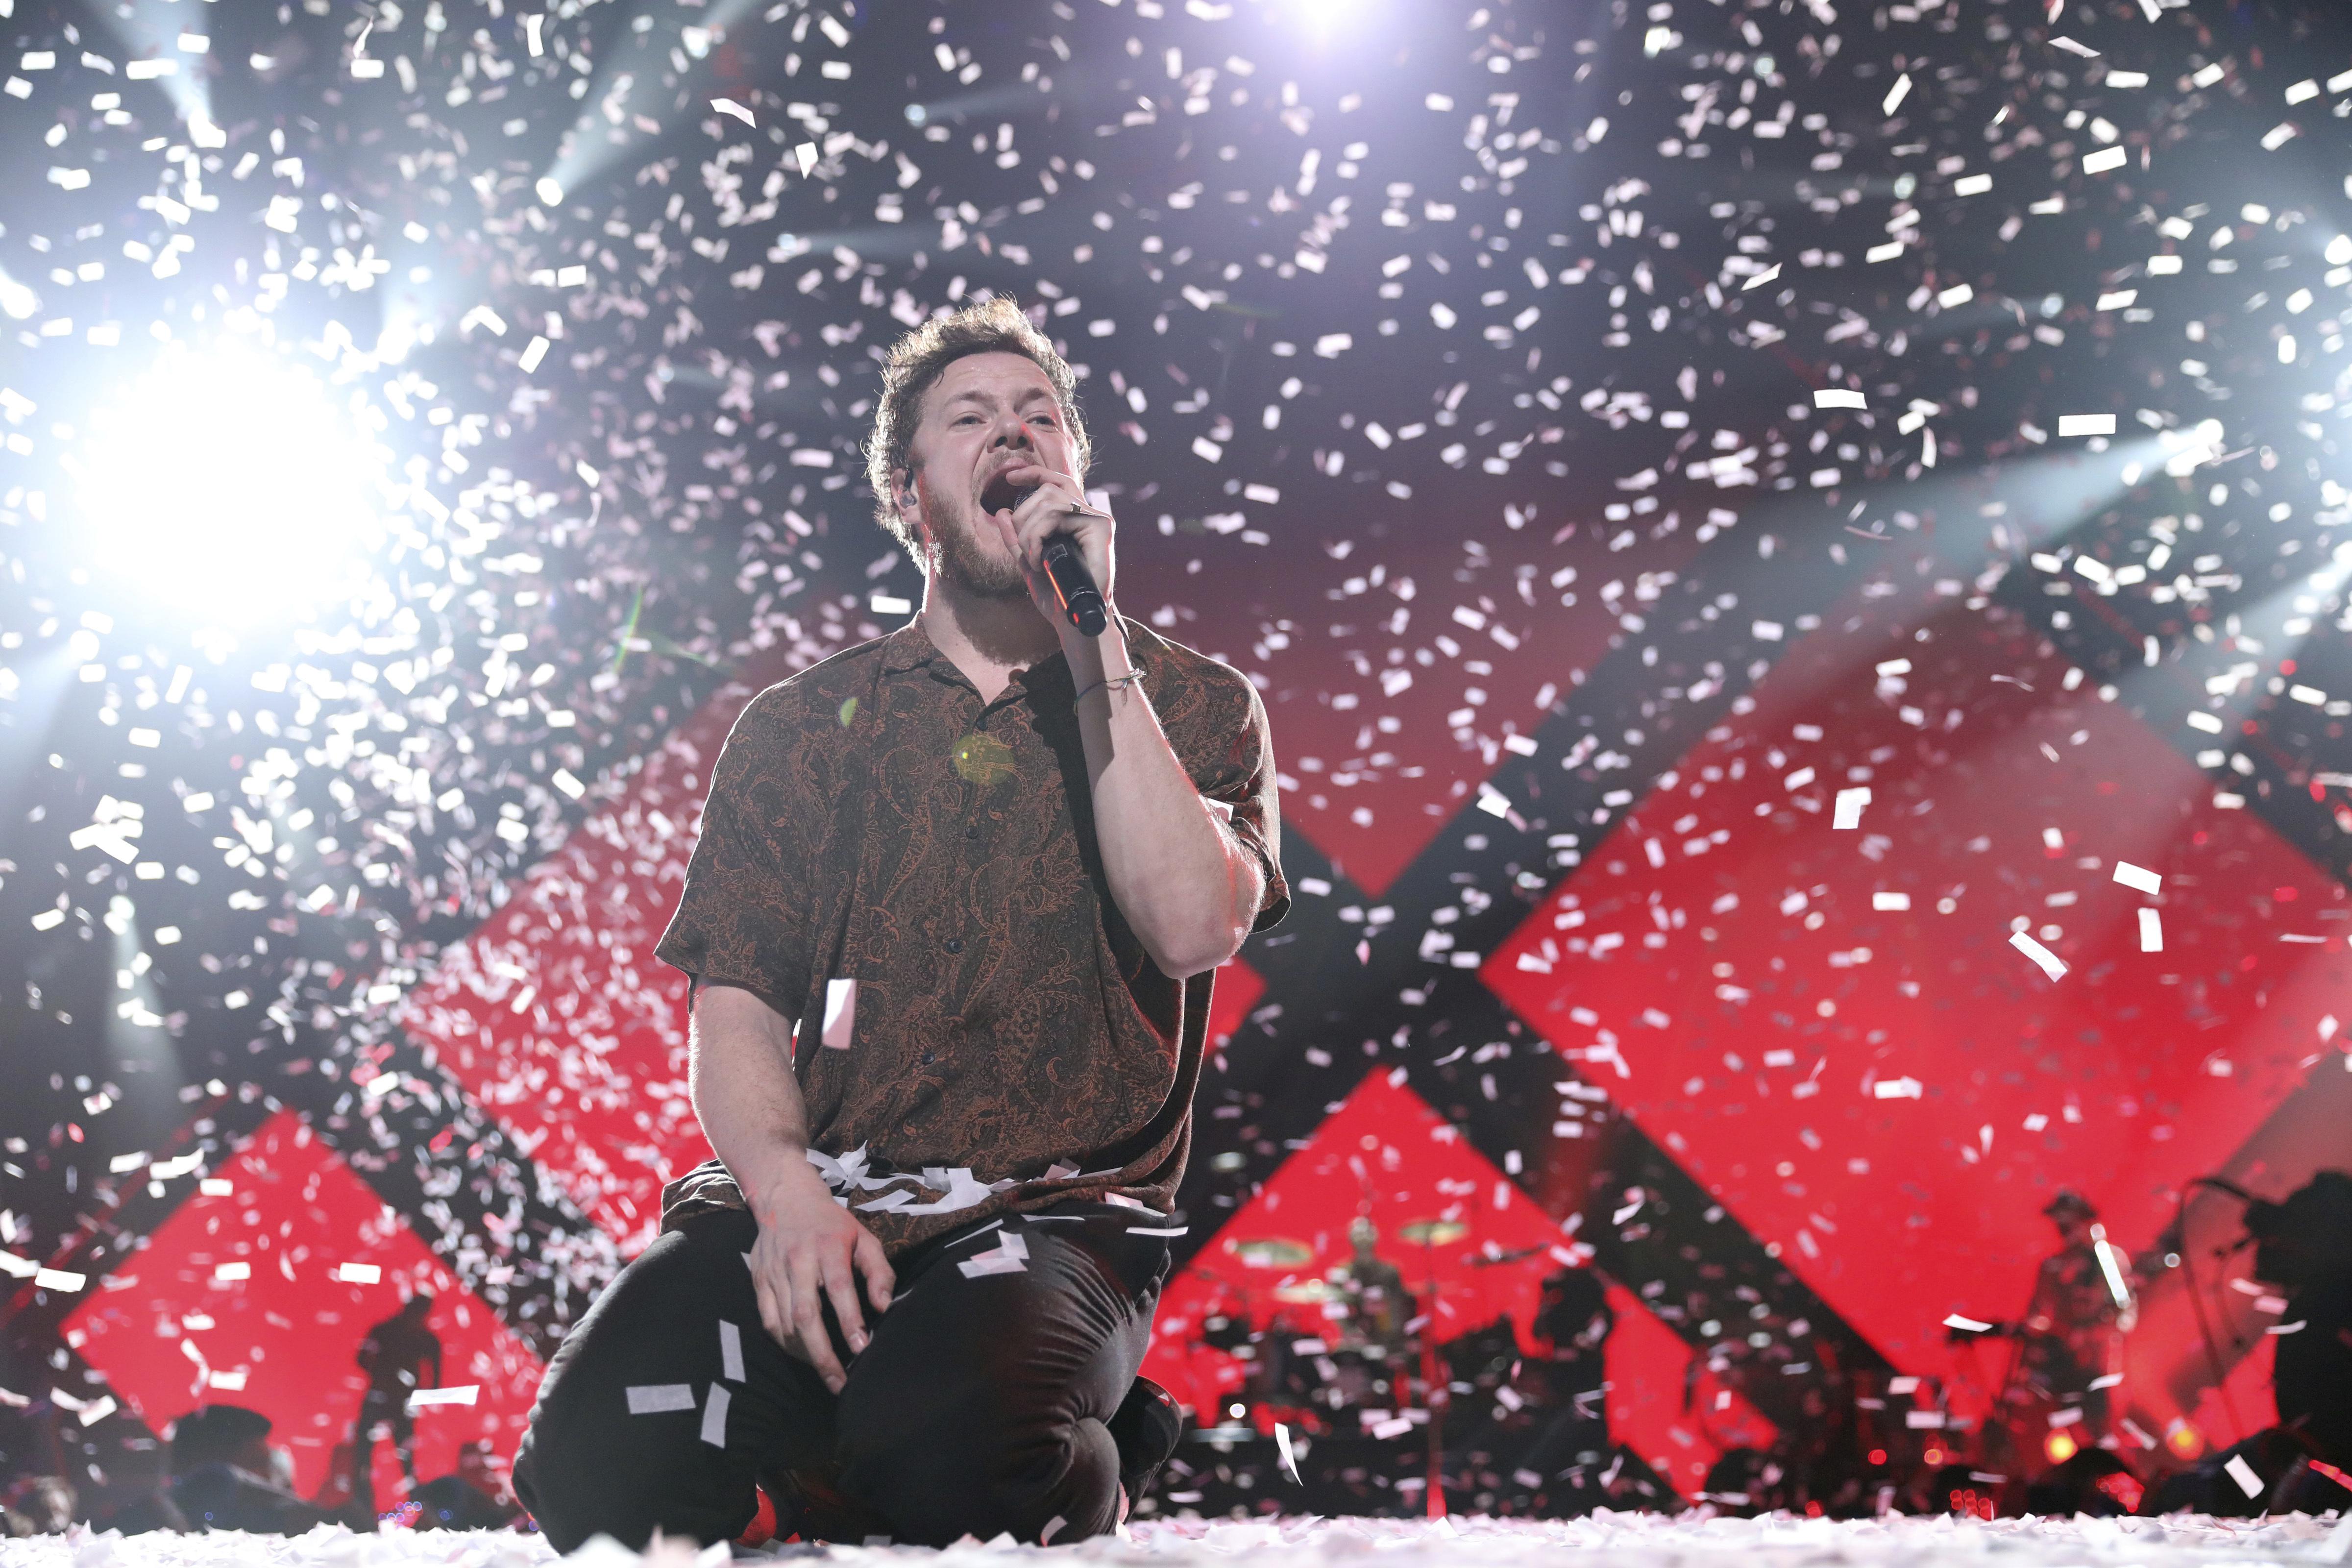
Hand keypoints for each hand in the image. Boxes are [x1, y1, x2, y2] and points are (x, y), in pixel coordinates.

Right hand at [745, 1161, 894, 1392]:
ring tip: (827, 1374)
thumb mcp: (864, 1237)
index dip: (849, 1320)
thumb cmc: (833, 1224)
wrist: (785, 1198)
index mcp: (828, 1246)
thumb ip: (878, 1272)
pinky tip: (802, 1354)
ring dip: (805, 1354)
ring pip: (784, 1323)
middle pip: (805, 1314)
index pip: (838, 1288)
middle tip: (840, 1382)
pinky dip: (784, 1342)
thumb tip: (884, 1308)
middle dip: (822, 1354)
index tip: (861, 1348)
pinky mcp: (758, 1280)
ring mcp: (774, 1271)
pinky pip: (768, 1321)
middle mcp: (798, 1260)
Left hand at [985, 460, 1115, 635]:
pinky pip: (1057, 515)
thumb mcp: (1028, 564)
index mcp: (1075, 520)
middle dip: (1023, 516)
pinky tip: (1037, 560)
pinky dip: (1037, 536)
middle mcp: (1089, 515)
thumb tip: (1002, 512)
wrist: (1074, 620)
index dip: (1034, 473)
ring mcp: (1097, 519)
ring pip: (1049, 501)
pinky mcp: (1101, 527)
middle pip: (1047, 490)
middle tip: (1024, 551)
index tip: (1010, 477)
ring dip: (1029, 531)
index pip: (1056, 482)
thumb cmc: (1057, 595)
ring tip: (1031, 560)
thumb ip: (1016, 540)